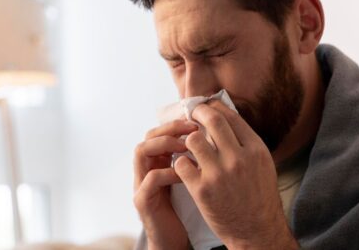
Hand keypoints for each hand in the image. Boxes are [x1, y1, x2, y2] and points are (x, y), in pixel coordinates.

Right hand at [133, 120, 197, 249]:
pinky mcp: (143, 201)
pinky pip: (151, 178)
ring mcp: (141, 184)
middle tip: (192, 128)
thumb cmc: (189, 207)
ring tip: (186, 147)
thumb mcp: (193, 177)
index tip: (198, 120)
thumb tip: (217, 135)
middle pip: (149, 135)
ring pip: (141, 151)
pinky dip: (169, 172)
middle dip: (171, 128)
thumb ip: (197, 158)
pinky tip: (186, 173)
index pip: (161, 130)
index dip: (178, 122)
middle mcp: (146, 168)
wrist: (174, 240)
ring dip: (165, 144)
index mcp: (159, 161)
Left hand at [173, 101, 298, 248]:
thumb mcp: (262, 164)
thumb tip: (226, 119)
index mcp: (256, 149)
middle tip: (192, 113)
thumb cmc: (260, 197)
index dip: (214, 106)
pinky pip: (182, 163)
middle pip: (212, 121)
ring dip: (188, 140)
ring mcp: (219, 174)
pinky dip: (181, 162)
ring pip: (193, 140)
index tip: (206, 105)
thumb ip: (246, 142)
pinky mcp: (202, 190)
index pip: (231, 116)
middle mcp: (239, 158)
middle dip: (198, 112)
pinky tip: (185, 166)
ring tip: (188, 145)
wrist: (258, 231)